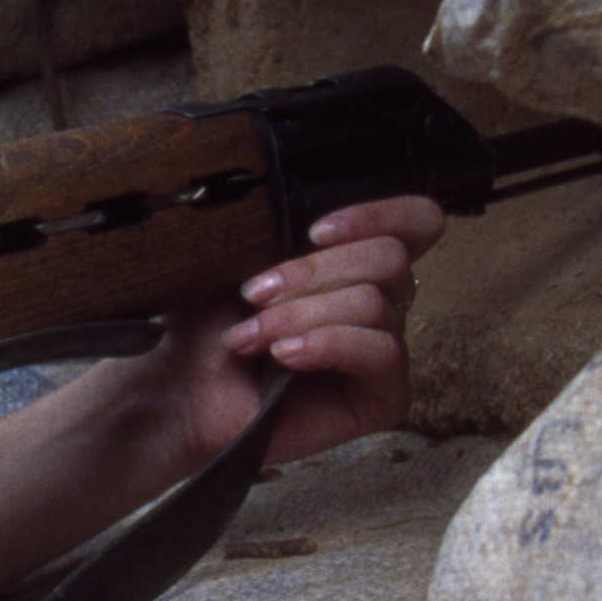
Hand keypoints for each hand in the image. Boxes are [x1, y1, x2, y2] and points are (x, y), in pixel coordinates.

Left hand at [150, 195, 450, 472]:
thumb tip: (306, 203)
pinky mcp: (385, 397)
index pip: (415, 222)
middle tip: (252, 295)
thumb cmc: (209, 328)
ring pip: (375, 304)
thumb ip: (287, 227)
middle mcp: (380, 303)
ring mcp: (384, 350)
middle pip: (389, 257)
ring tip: (251, 337)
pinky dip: (329, 344)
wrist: (185, 395)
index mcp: (355, 262)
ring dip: (302, 315)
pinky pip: (382, 352)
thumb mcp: (242, 260)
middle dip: (312, 272)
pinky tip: (285, 358)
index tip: (312, 232)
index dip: (379, 214)